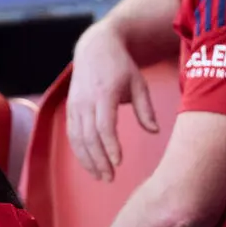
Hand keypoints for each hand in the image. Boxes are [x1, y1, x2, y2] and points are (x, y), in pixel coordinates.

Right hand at [66, 24, 158, 180]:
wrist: (95, 48)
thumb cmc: (121, 67)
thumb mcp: (139, 83)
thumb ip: (146, 108)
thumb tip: (155, 131)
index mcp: (104, 93)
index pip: (104, 125)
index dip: (109, 145)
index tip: (118, 162)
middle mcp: (85, 101)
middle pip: (88, 136)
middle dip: (98, 160)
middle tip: (110, 178)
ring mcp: (75, 105)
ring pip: (77, 139)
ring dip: (87, 160)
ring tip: (101, 176)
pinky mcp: (70, 109)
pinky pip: (72, 135)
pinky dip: (80, 152)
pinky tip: (90, 164)